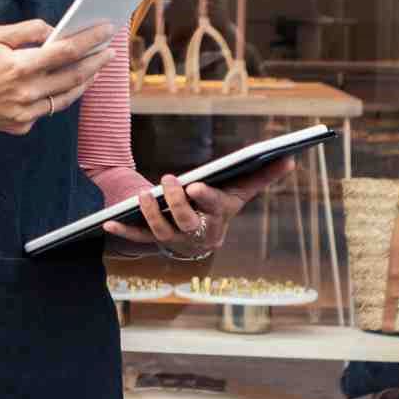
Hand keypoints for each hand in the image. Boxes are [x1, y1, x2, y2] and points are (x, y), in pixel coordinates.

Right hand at [0, 19, 115, 134]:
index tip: (106, 31)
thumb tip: (54, 30)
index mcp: (19, 66)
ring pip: (66, 97)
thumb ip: (27, 31)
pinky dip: (59, 95)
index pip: (66, 51)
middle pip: (74, 76)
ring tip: (95, 68)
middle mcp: (26, 92)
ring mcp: (25, 113)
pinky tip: (68, 84)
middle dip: (96, 62)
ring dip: (84, 82)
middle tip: (109, 51)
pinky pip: (47, 109)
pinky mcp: (21, 125)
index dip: (90, 40)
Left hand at [102, 159, 295, 253]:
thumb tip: (291, 157)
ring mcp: (173, 240)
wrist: (198, 236)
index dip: (205, 199)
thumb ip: (263, 176)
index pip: (214, 209)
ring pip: (160, 231)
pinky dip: (123, 232)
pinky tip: (108, 222)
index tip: (197, 185)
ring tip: (143, 194)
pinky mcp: (152, 241)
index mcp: (217, 220)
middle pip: (186, 221)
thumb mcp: (240, 192)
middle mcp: (196, 234)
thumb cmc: (219, 207)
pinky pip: (137, 239)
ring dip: (150, 214)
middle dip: (177, 202)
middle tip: (169, 179)